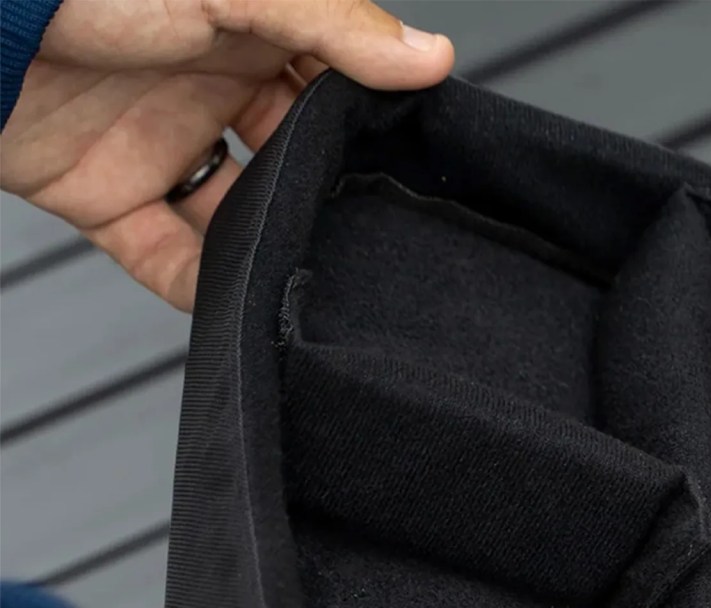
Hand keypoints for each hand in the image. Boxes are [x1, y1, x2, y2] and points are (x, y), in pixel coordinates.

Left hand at [0, 0, 454, 309]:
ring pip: (236, 215)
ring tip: (309, 274)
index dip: (372, 125)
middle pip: (290, 159)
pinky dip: (198, 289)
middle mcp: (204, 85)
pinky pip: (164, 257)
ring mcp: (155, 142)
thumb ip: (335, 24)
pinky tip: (233, 302)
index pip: (330, 85)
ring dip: (268, 248)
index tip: (415, 168)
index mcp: (244, 27)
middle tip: (372, 237)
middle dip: (327, 197)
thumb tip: (433, 56)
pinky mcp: (103, 194)